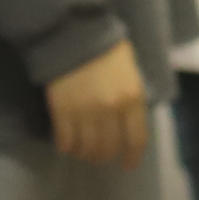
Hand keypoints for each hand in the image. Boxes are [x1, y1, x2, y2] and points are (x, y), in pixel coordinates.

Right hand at [45, 38, 148, 167]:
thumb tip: (129, 122)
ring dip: (85, 154)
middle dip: (104, 156)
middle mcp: (111, 110)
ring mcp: (85, 112)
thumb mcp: (132, 73)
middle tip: (100, 156)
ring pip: (86, 148)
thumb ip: (132, 98)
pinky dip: (66, 146)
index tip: (128, 165)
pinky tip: (67, 143)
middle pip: (108, 148)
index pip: (136, 138)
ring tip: (83, 150)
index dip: (132, 156)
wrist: (77, 34)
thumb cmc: (109, 50)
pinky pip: (65, 140)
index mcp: (133, 98)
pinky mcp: (62, 111)